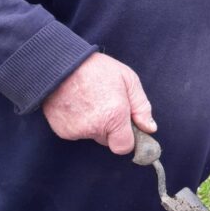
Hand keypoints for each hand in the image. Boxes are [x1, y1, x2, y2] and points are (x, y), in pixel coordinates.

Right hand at [41, 52, 155, 154]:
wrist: (60, 64)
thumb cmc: (97, 68)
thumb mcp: (128, 80)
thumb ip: (141, 107)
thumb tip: (149, 128)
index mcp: (115, 116)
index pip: (124, 147)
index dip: (126, 137)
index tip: (124, 124)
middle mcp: (95, 127)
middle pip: (108, 140)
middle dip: (110, 127)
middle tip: (105, 104)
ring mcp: (76, 131)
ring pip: (92, 135)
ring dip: (93, 124)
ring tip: (89, 100)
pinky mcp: (62, 130)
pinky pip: (76, 132)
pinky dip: (78, 122)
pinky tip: (76, 104)